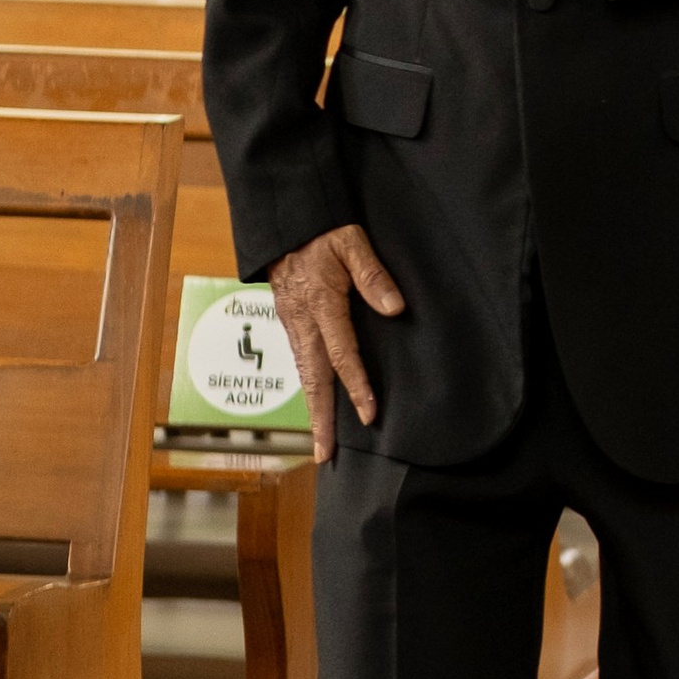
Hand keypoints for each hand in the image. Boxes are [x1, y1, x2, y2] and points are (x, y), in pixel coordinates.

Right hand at [267, 222, 404, 464]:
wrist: (283, 222)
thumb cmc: (321, 230)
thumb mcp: (351, 242)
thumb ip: (372, 274)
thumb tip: (395, 308)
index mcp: (320, 304)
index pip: (342, 352)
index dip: (356, 384)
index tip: (368, 413)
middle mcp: (302, 321)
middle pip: (313, 378)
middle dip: (320, 418)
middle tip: (325, 456)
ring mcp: (292, 324)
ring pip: (304, 374)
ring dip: (313, 408)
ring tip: (321, 443)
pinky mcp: (290, 322)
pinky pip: (301, 362)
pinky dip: (309, 387)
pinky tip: (318, 403)